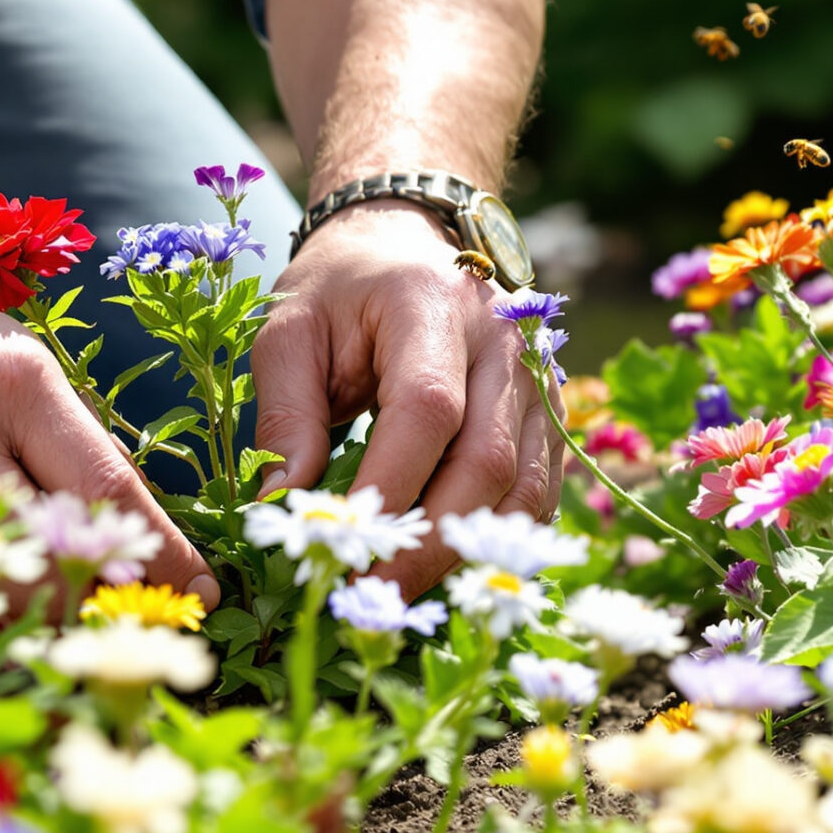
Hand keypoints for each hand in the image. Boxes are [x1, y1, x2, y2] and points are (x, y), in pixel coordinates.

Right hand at [0, 217, 217, 608]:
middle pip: (45, 559)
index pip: (107, 492)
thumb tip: (134, 538)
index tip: (199, 592)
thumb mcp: (12, 359)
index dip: (160, 555)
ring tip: (57, 614)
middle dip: (96, 600)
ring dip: (28, 614)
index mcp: (12, 381)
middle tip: (129, 617)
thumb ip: (64, 441)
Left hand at [250, 200, 560, 595]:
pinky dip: (499, 538)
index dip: (392, 488)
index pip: (427, 410)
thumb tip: (283, 507)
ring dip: (469, 550)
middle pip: (487, 460)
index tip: (346, 550)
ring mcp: (537, 378)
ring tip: (407, 592)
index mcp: (432, 306)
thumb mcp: (290, 329)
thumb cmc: (342, 287)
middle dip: (431, 541)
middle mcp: (504, 341)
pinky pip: (539, 490)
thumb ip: (285, 414)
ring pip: (524, 485)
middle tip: (374, 596)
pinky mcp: (549, 412)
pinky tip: (451, 566)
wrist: (409, 236)